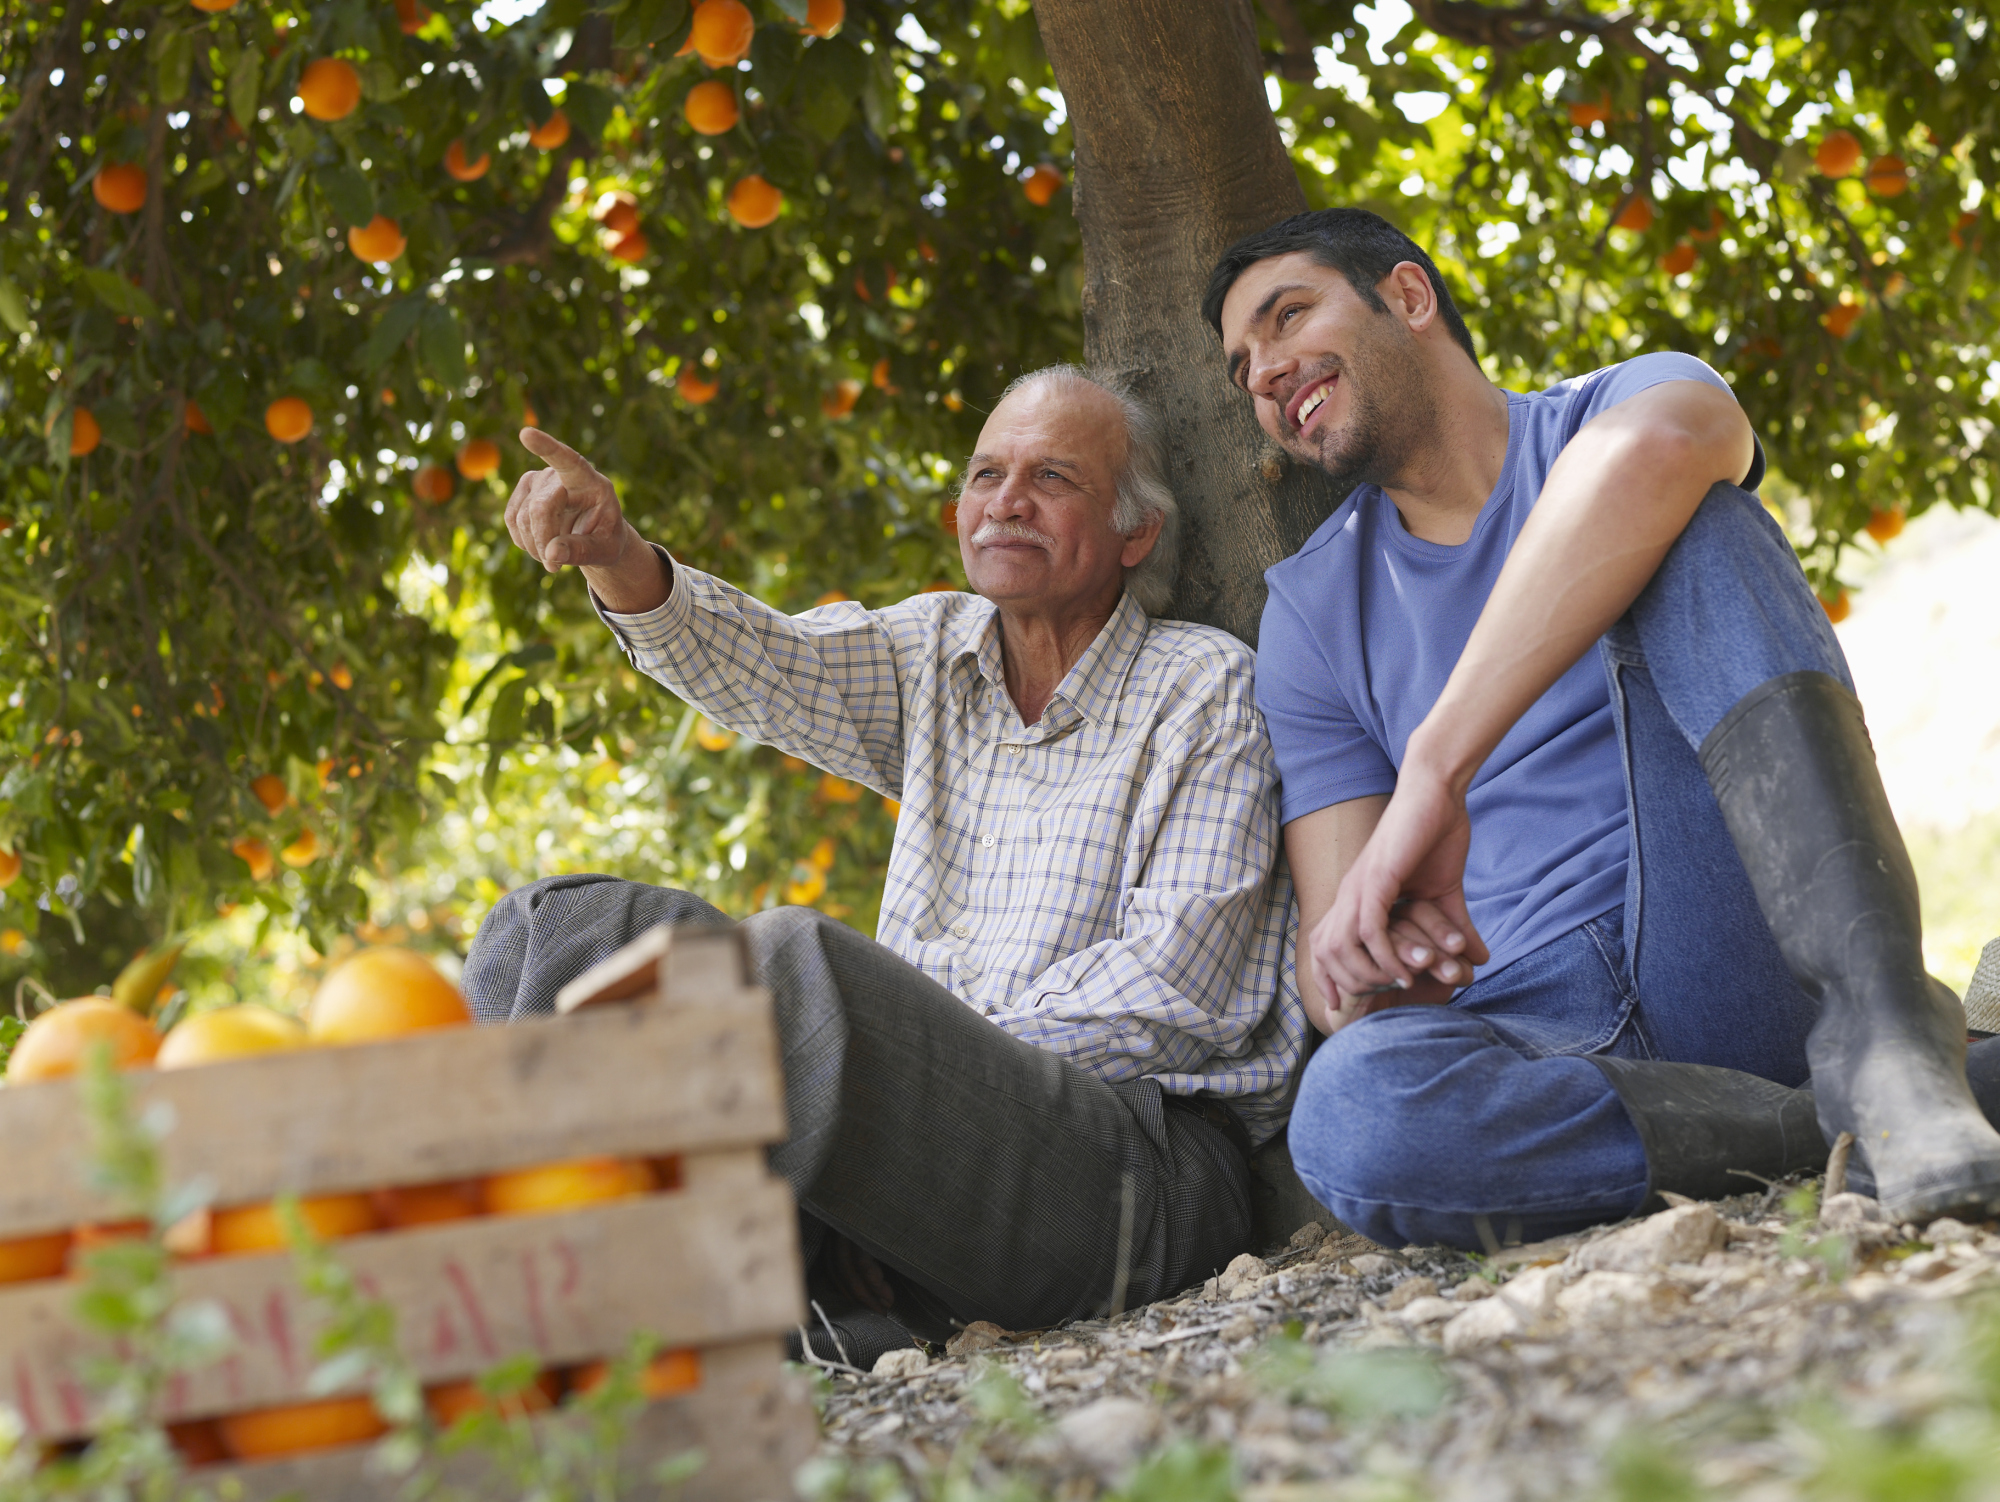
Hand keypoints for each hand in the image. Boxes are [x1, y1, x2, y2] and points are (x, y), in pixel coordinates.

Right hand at [505, 429, 668, 611]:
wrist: (595, 535)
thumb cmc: (606, 537)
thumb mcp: (606, 550)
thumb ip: (583, 552)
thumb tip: (551, 554)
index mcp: (589, 481)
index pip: (568, 460)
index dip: (547, 448)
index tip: (526, 434)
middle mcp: (559, 475)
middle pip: (540, 508)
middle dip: (544, 542)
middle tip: (554, 568)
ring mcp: (537, 481)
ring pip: (522, 518)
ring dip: (534, 547)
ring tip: (554, 558)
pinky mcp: (522, 494)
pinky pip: (512, 521)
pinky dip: (524, 542)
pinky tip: (541, 547)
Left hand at [1307, 767, 1488, 1025]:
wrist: (1437, 792)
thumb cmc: (1436, 835)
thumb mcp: (1445, 894)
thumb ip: (1455, 928)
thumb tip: (1479, 958)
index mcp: (1356, 898)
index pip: (1324, 948)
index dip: (1330, 980)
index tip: (1346, 1007)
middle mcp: (1349, 895)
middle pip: (1324, 955)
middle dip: (1352, 985)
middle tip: (1389, 996)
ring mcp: (1360, 887)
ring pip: (1341, 947)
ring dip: (1370, 973)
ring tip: (1402, 984)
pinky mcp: (1378, 878)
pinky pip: (1369, 928)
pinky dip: (1385, 954)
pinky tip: (1407, 969)